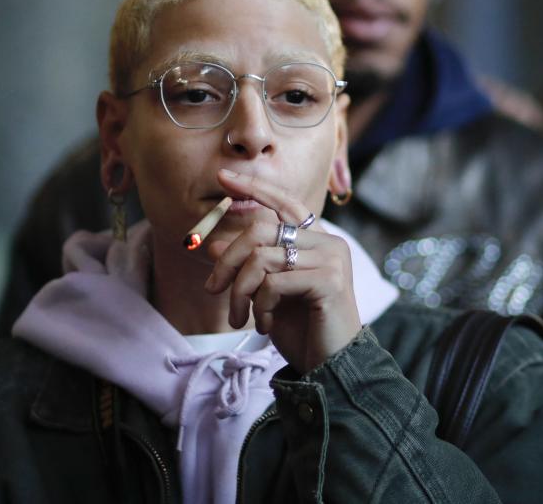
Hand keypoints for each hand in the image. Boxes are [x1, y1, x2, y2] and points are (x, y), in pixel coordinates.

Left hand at [204, 169, 361, 372]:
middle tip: (213, 289)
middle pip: (262, 229)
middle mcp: (328, 242)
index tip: (223, 176)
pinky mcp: (329, 280)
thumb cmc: (302, 329)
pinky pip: (274, 283)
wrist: (330, 365)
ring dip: (240, 291)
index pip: (285, 202)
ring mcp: (331, 259)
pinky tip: (266, 326)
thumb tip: (211, 244)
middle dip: (228, 260)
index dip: (255, 188)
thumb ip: (247, 267)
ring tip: (240, 317)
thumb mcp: (266, 294)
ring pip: (262, 258)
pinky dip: (261, 306)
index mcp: (317, 240)